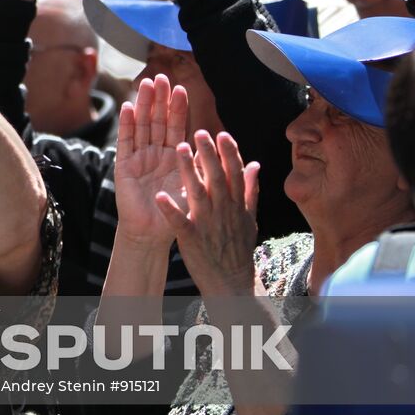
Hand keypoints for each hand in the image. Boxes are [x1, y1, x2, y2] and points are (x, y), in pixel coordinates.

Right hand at [114, 75, 190, 248]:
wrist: (153, 233)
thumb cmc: (176, 213)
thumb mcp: (194, 184)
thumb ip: (202, 163)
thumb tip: (221, 143)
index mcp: (173, 156)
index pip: (176, 127)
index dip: (178, 109)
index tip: (182, 88)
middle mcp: (155, 153)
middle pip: (157, 121)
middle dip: (160, 99)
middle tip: (162, 77)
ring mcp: (138, 157)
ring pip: (142, 126)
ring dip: (144, 105)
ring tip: (146, 84)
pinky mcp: (124, 165)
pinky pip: (126, 142)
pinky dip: (127, 125)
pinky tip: (129, 107)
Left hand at [156, 130, 259, 296]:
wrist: (231, 282)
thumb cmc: (238, 247)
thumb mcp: (249, 218)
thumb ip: (250, 190)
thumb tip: (255, 164)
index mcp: (236, 204)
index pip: (234, 173)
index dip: (228, 152)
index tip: (222, 133)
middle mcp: (223, 210)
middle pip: (216, 177)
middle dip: (209, 154)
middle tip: (199, 131)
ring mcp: (207, 224)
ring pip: (197, 192)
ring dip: (188, 171)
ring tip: (178, 149)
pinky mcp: (191, 238)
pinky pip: (179, 221)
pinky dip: (170, 209)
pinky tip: (159, 196)